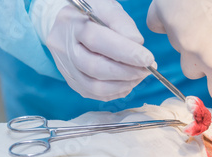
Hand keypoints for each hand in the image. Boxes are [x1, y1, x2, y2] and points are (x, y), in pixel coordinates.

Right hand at [36, 0, 154, 100]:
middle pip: (95, 68)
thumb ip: (122, 24)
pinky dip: (117, 91)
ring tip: (140, 75)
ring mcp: (66, 68)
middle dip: (127, 71)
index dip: (125, 52)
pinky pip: (97, 94)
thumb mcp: (108, 8)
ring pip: (95, 87)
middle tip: (147, 69)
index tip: (148, 59)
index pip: (96, 40)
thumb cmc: (94, 16)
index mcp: (71, 24)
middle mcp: (63, 48)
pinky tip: (128, 82)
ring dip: (124, 84)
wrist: (72, 26)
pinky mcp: (73, 82)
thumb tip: (138, 45)